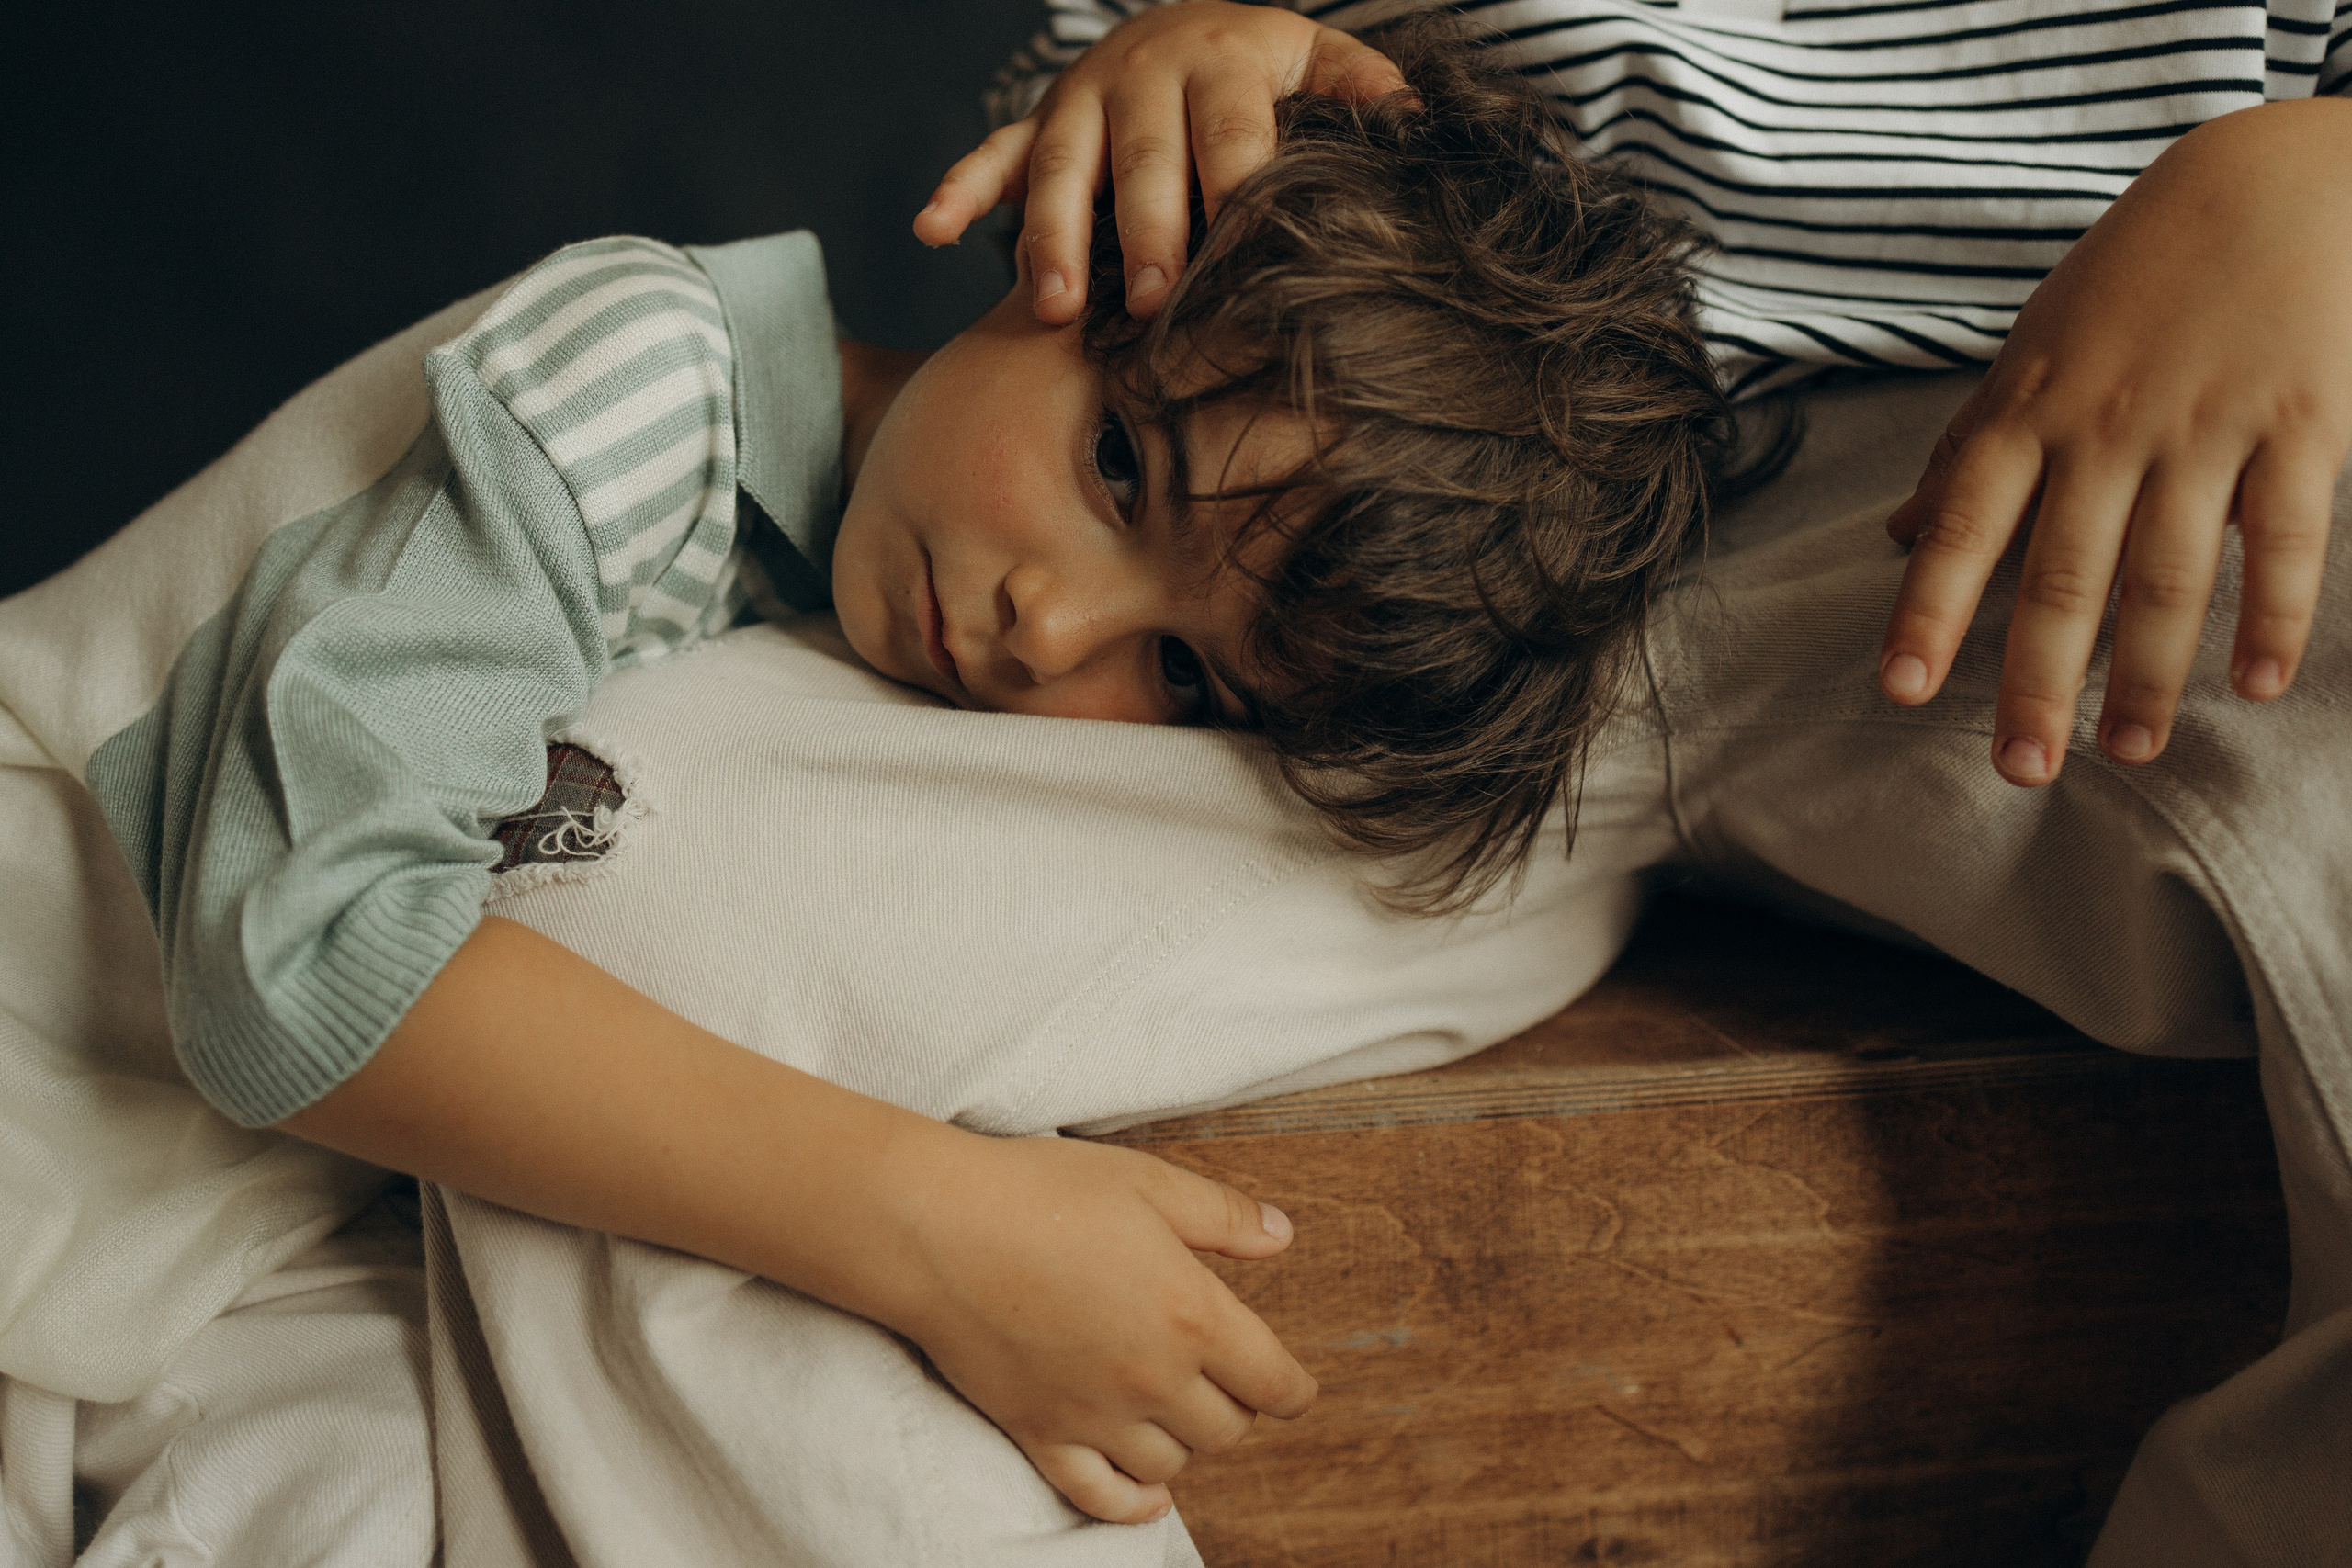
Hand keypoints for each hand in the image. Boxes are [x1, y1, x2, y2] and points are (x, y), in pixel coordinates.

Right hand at [877, 1128, 1313, 1523]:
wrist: (939, 1228)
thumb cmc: (1042, 1192)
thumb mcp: (1149, 1183)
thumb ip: (1223, 1217)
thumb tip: (1282, 1237)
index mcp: (1192, 1315)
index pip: (1275, 1383)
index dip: (1296, 1390)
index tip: (1295, 1387)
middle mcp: (1152, 1378)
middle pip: (1227, 1428)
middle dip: (1237, 1405)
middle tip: (1223, 1376)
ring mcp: (1095, 1415)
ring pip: (1173, 1463)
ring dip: (1186, 1441)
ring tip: (1177, 1409)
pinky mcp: (1041, 1433)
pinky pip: (1102, 1497)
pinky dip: (1135, 1503)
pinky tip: (1151, 1492)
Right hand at [913, 0, 1402, 323]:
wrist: (1184, 20)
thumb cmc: (1258, 67)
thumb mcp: (1314, 61)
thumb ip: (1361, 89)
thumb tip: (1417, 124)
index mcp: (1222, 64)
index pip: (1232, 135)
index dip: (1235, 192)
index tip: (1242, 258)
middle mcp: (1144, 75)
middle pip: (1143, 159)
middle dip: (1146, 232)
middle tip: (1153, 303)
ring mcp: (1082, 99)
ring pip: (1060, 167)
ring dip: (1050, 237)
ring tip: (1052, 307)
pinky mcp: (1039, 120)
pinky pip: (993, 154)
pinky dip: (960, 189)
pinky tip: (931, 229)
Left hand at [1878, 98, 2351, 785]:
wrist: (2273, 180)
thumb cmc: (2135, 278)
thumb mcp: (2033, 352)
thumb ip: (1967, 449)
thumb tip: (1895, 535)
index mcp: (2031, 410)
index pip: (1963, 526)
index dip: (1929, 612)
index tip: (1903, 690)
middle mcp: (2107, 427)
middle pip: (2062, 574)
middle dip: (2037, 679)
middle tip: (2020, 768)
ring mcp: (2204, 426)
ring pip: (2167, 572)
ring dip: (2148, 673)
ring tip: (2128, 751)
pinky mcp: (2301, 421)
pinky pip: (2282, 535)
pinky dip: (2272, 615)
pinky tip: (2255, 682)